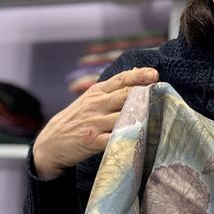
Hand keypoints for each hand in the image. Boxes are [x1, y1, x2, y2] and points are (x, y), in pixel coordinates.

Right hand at [32, 67, 158, 179]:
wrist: (51, 142)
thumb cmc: (77, 119)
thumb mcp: (91, 99)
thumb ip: (113, 88)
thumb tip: (137, 71)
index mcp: (97, 92)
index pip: (120, 79)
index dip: (139, 75)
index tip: (155, 74)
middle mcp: (96, 105)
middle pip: (125, 96)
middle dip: (145, 95)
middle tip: (162, 95)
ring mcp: (95, 123)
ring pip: (123, 117)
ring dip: (142, 117)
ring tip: (159, 117)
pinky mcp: (93, 141)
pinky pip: (116, 138)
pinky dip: (130, 137)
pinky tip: (144, 137)